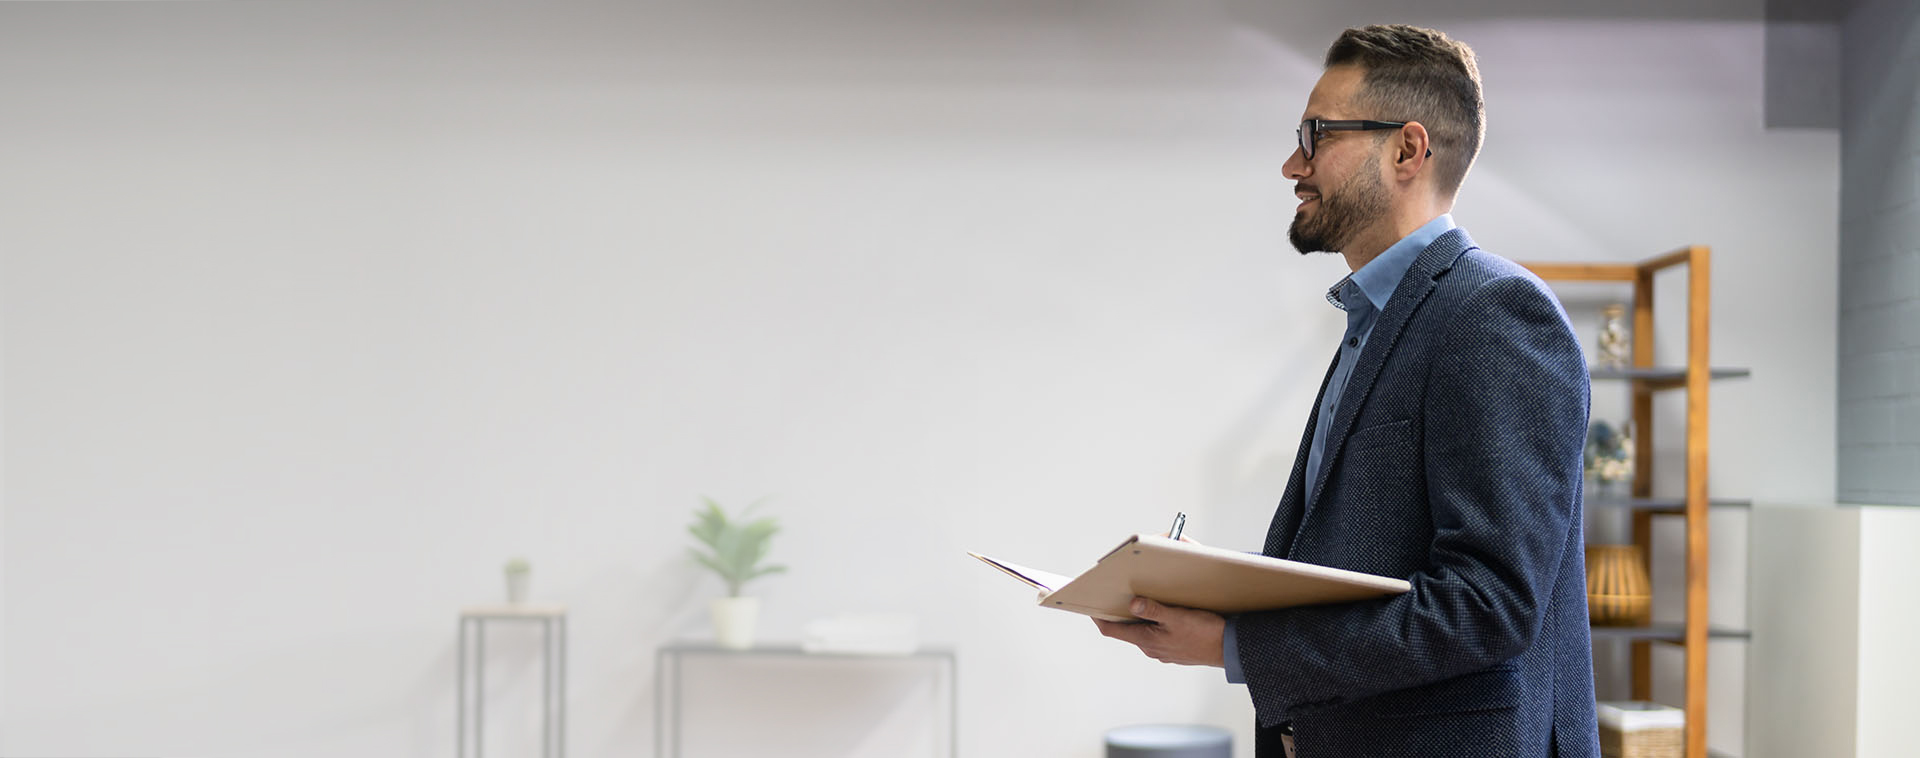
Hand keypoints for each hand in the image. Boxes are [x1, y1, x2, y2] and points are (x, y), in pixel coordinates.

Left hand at [1092, 597, 1225, 666]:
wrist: (1229, 650)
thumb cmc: (1205, 633)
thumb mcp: (1177, 617)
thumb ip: (1152, 610)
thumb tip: (1131, 604)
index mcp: (1147, 640)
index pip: (1112, 630)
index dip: (1098, 618)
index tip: (1089, 606)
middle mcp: (1151, 648)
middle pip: (1126, 629)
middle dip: (1119, 613)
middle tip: (1115, 596)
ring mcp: (1162, 651)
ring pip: (1142, 632)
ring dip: (1138, 618)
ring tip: (1139, 599)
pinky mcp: (1173, 649)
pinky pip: (1156, 635)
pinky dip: (1153, 623)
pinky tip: (1162, 612)